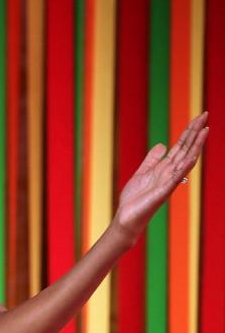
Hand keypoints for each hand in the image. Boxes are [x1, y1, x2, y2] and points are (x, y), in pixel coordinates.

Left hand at [112, 112, 208, 242]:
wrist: (126, 217)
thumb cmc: (135, 198)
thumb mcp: (142, 173)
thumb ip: (152, 159)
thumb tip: (163, 145)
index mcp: (165, 167)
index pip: (181, 146)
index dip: (189, 131)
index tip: (199, 117)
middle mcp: (170, 173)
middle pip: (186, 149)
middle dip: (196, 132)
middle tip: (205, 115)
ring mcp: (168, 182)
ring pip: (185, 161)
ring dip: (195, 146)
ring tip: (205, 131)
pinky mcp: (162, 193)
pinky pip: (175, 179)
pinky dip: (183, 168)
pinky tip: (191, 157)